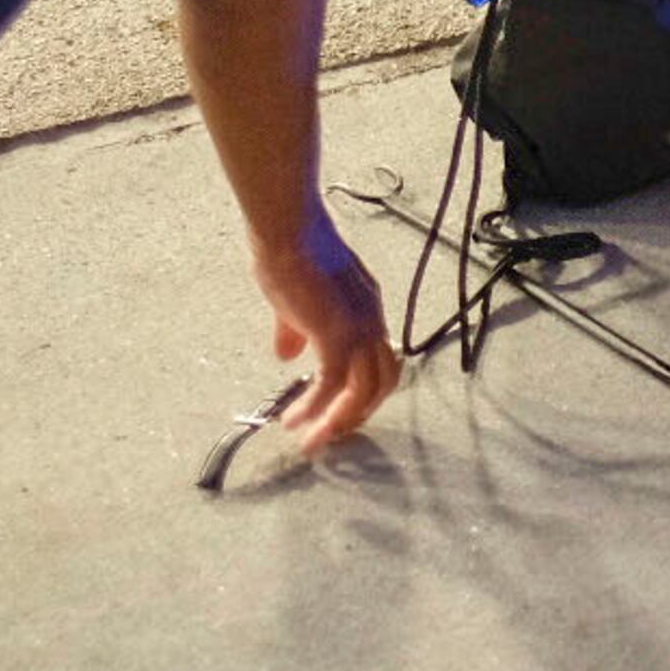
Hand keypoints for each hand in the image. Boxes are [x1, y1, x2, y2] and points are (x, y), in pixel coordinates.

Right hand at [252, 205, 400, 454]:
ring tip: (310, 441)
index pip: (380, 360)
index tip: (337, 412)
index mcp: (367, 310)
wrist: (287, 229)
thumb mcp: (294, 301)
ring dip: (338, 421)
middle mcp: (371, 321)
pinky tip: (294, 420)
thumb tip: (286, 355)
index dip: (362, 390)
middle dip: (356, 413)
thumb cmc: (287, 254)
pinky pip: (333, 384)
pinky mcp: (336, 333)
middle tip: (328, 435)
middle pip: (383, 381)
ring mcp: (358, 327)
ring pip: (365, 390)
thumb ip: (294, 329)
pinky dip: (316, 408)